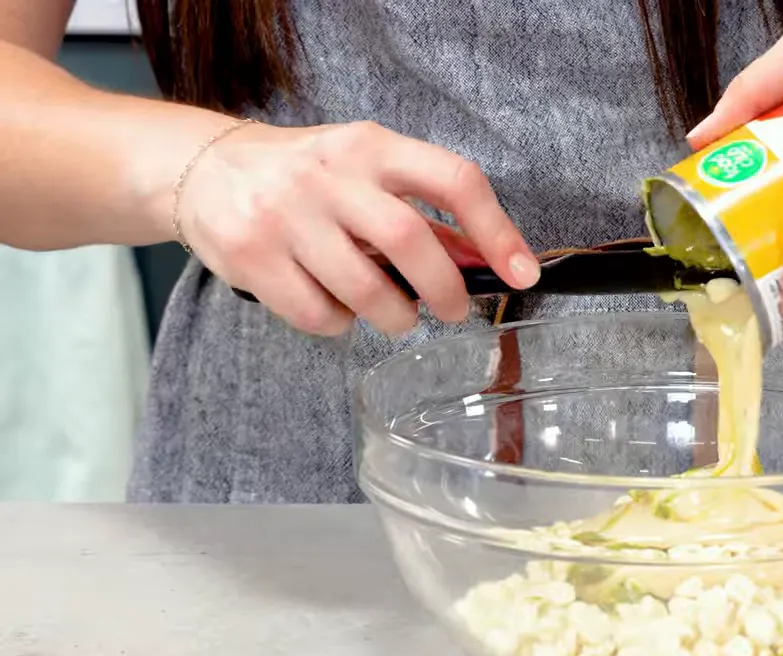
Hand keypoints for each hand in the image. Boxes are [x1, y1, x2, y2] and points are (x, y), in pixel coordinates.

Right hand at [176, 121, 539, 335]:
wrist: (205, 169)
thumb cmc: (306, 177)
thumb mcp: (368, 174)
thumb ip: (426, 216)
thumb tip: (490, 262)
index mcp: (372, 146)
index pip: (454, 179)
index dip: (497, 231)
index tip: (522, 274)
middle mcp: (330, 175)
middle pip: (410, 240)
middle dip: (445, 291)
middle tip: (452, 312)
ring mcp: (286, 215)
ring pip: (365, 290)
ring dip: (395, 317)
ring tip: (395, 317)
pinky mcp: (251, 256)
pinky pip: (318, 314)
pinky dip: (340, 325)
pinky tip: (336, 309)